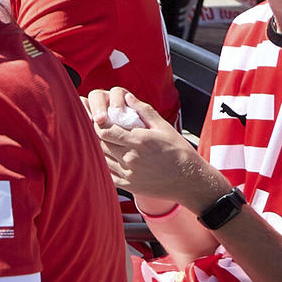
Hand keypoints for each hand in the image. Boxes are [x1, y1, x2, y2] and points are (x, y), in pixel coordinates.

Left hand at [87, 87, 214, 210]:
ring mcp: (128, 173)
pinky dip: (104, 164)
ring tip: (98, 140)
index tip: (99, 118)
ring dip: (98, 149)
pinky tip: (106, 157)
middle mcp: (130, 158)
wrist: (188, 180)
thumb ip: (143, 110)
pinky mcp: (128, 185)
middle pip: (101, 144)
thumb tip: (127, 97)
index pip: (106, 130)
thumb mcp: (163, 127)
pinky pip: (108, 173)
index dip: (99, 123)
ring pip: (102, 158)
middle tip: (93, 127)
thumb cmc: (178, 151)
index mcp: (138, 141)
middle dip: (96, 134)